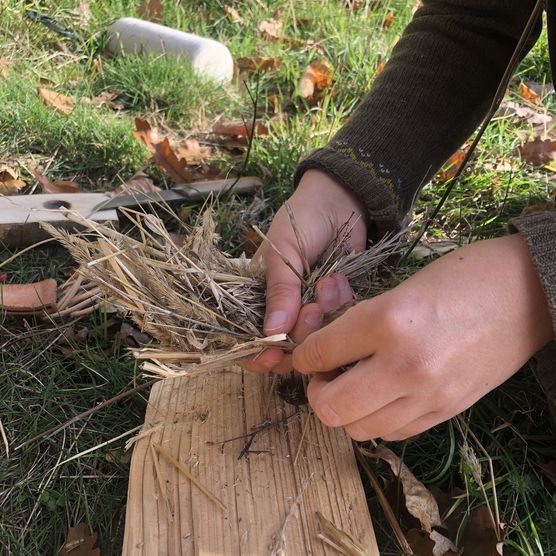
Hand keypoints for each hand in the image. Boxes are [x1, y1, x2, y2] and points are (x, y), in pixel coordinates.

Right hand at [243, 169, 366, 372]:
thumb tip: (271, 333)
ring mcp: (311, 309)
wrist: (341, 202)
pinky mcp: (336, 306)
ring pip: (315, 339)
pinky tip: (340, 280)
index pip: (250, 339)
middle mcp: (283, 310)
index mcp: (258, 297)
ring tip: (329, 284)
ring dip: (323, 316)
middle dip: (300, 333)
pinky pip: (339, 323)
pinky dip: (341, 305)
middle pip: (286, 347)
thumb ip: (279, 291)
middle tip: (313, 308)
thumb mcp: (283, 252)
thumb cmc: (301, 221)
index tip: (273, 356)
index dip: (258, 354)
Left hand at [292, 235, 553, 440]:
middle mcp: (405, 366)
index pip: (318, 353)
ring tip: (352, 384)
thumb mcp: (399, 287)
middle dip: (316, 391)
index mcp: (388, 321)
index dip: (301, 354)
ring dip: (346, 408)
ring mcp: (429, 396)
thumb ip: (356, 320)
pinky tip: (383, 394)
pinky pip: (393, 433)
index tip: (304, 352)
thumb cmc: (460, 278)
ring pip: (358, 429)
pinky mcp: (448, 412)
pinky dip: (377, 418)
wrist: (527, 294)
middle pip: (329, 408)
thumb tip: (319, 342)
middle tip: (324, 373)